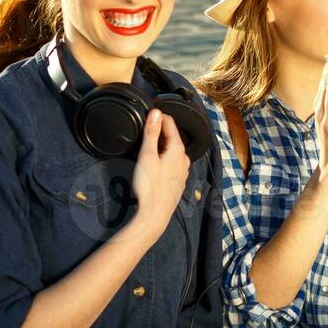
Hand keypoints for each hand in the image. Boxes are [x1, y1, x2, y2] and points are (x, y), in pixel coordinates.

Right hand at [129, 109, 190, 237]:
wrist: (155, 214)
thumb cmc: (150, 186)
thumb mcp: (147, 155)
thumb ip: (151, 133)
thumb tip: (155, 112)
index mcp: (178, 150)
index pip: (170, 124)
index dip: (157, 117)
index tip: (146, 115)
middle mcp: (184, 158)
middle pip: (172, 137)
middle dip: (159, 131)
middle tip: (143, 130)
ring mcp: (182, 170)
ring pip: (172, 150)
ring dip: (161, 145)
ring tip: (146, 147)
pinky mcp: (178, 180)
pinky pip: (172, 162)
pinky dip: (163, 158)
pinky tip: (153, 164)